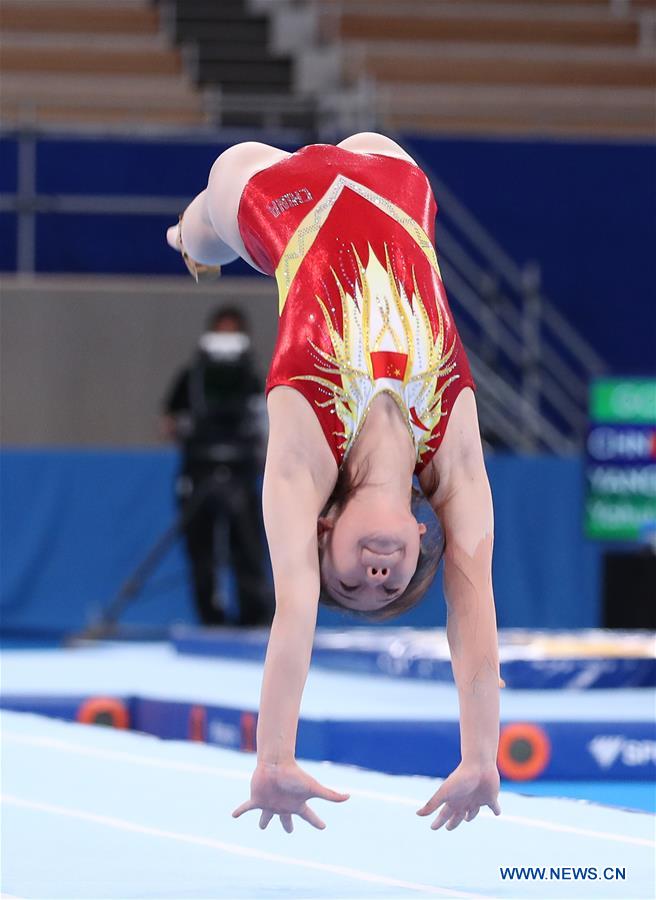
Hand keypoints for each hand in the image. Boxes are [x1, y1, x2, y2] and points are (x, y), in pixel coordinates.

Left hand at [232, 760, 349, 832]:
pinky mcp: (257, 799)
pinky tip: (233, 815)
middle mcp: (283, 805)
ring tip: (262, 826)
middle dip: (287, 825)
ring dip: (264, 820)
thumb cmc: (294, 775)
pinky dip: (240, 810)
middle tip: (288, 831)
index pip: (310, 817)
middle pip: (286, 819)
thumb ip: (330, 795)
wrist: (276, 763)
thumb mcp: (313, 788)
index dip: (316, 823)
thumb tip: (349, 797)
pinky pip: (247, 807)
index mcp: (297, 805)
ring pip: (266, 816)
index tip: (323, 827)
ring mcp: (269, 803)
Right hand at [417, 762, 499, 830]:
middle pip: (458, 816)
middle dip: (453, 822)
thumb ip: (432, 804)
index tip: (433, 827)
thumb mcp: (444, 793)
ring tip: (468, 818)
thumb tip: (417, 814)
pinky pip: (494, 806)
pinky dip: (496, 810)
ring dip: (471, 816)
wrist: (479, 765)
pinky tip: (497, 812)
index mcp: (454, 801)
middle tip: (448, 828)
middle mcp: (465, 801)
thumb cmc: (460, 778)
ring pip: (473, 811)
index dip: (438, 822)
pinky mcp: (491, 798)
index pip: (444, 815)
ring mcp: (478, 799)